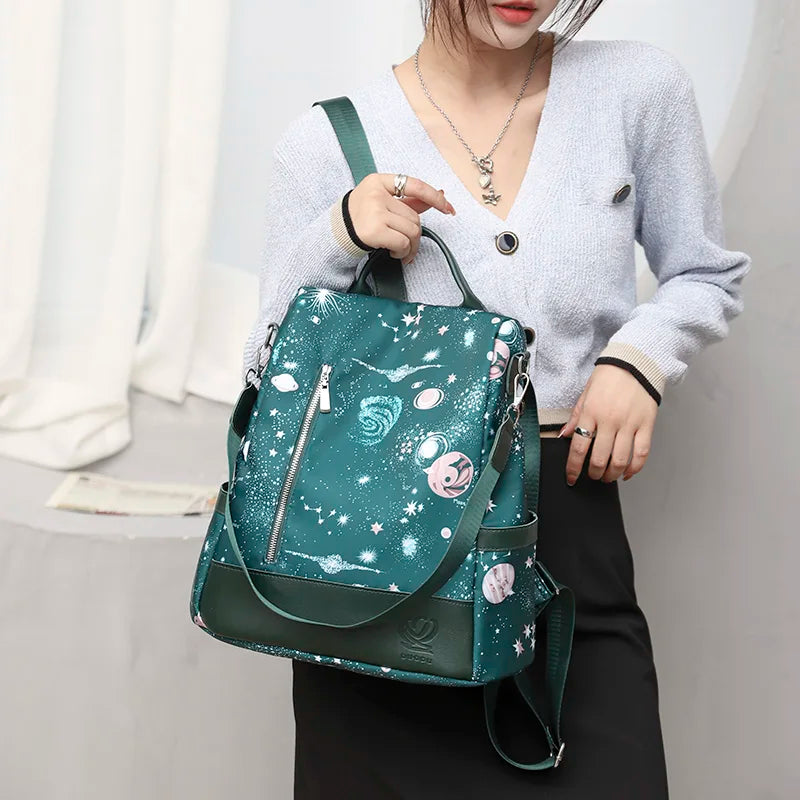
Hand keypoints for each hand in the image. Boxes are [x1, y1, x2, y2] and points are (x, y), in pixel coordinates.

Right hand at [349, 173, 455, 264]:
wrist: (336, 235)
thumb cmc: (361, 218)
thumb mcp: (382, 203)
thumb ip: (408, 200)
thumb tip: (439, 195)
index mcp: (379, 181)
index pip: (414, 185)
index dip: (434, 197)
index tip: (448, 208)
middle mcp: (376, 193)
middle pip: (414, 216)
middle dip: (416, 235)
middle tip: (410, 247)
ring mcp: (375, 211)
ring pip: (411, 231)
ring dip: (410, 247)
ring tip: (401, 252)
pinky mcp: (374, 230)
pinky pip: (403, 243)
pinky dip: (403, 253)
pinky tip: (394, 254)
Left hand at [558, 364, 658, 484]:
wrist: (636, 362)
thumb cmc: (609, 376)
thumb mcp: (586, 393)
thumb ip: (575, 416)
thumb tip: (563, 436)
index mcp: (591, 412)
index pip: (578, 447)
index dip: (573, 468)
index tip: (571, 478)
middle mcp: (610, 420)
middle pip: (599, 458)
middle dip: (593, 474)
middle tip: (591, 476)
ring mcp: (630, 423)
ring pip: (620, 460)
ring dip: (611, 474)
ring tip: (607, 477)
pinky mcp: (647, 425)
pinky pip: (641, 453)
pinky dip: (634, 468)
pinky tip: (627, 473)